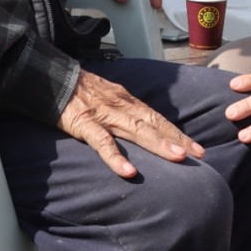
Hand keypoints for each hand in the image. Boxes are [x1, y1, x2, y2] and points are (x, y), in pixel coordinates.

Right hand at [58, 70, 204, 177]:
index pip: (157, 118)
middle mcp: (121, 106)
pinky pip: (103, 143)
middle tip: (198, 154)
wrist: (52, 77)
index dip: (177, 133)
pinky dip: (116, 157)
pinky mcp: (85, 124)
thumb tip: (143, 126)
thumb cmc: (80, 91)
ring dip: (158, 144)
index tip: (197, 148)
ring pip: (136, 130)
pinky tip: (129, 172)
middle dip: (177, 139)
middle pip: (154, 124)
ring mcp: (104, 115)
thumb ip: (124, 111)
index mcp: (127, 101)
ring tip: (178, 157)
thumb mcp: (108, 97)